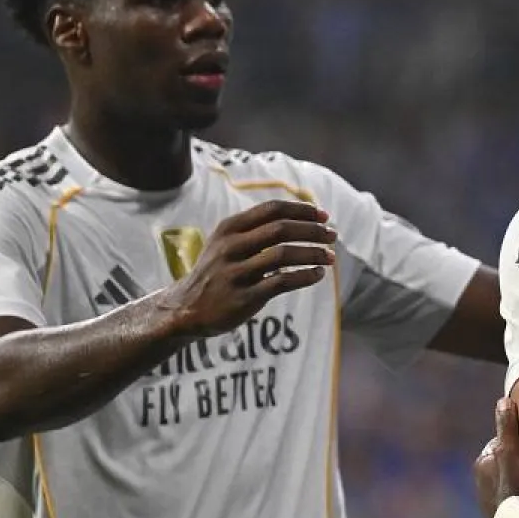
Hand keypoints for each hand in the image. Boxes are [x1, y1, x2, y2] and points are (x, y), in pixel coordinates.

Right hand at [161, 199, 336, 336]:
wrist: (186, 308)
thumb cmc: (217, 271)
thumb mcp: (227, 242)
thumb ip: (257, 229)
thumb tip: (303, 218)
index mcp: (229, 228)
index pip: (273, 209)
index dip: (302, 210)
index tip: (324, 215)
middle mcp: (231, 246)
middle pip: (281, 228)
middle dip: (312, 230)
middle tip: (332, 235)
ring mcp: (236, 272)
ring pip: (284, 254)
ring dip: (313, 253)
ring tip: (330, 256)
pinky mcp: (244, 297)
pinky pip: (282, 282)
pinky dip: (305, 276)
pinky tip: (318, 274)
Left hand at [474, 399, 518, 517]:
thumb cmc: (515, 487)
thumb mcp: (512, 452)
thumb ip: (507, 428)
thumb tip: (503, 400)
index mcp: (483, 462)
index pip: (506, 442)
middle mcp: (483, 480)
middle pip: (512, 463)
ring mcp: (492, 499)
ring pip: (517, 482)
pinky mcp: (502, 515)